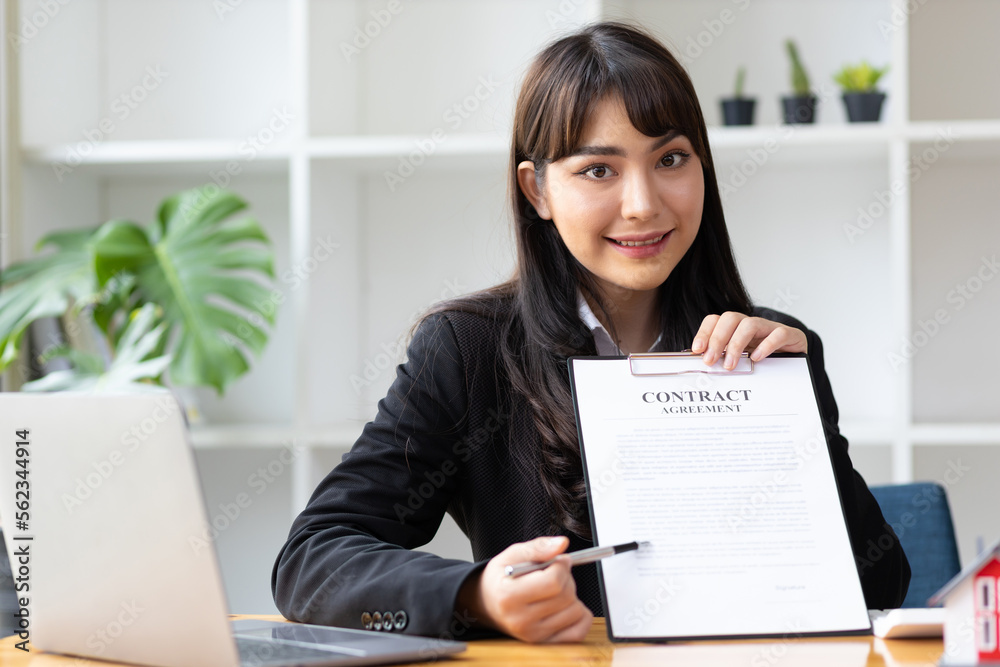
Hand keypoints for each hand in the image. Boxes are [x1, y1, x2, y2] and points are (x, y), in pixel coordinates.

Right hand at [456, 536, 592, 642]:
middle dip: (567, 579)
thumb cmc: (501, 578)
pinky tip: (566, 606)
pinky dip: (580, 616)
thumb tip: (562, 544)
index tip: (556, 561)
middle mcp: (520, 621)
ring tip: (556, 590)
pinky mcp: (544, 643)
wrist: (488, 603)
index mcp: (509, 596)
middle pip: (566, 596)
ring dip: (573, 596)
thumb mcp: (513, 555)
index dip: (560, 566)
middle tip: (556, 573)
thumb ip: (538, 547)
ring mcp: (533, 635)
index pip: (553, 582)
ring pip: (575, 612)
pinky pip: (578, 632)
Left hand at [691, 312, 807, 368]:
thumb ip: (724, 361)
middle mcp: (751, 325)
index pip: (716, 320)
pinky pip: (778, 334)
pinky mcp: (790, 335)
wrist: (797, 364)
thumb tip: (702, 368)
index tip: (697, 350)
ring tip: (731, 365)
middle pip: (730, 318)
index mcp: (736, 329)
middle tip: (710, 360)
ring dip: (736, 344)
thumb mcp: (742, 362)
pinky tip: (757, 358)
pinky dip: (766, 345)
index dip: (704, 332)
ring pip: (750, 324)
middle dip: (717, 339)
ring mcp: (770, 328)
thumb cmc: (766, 363)